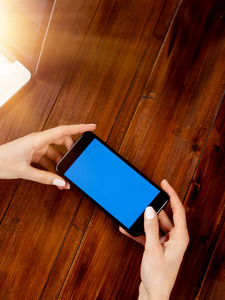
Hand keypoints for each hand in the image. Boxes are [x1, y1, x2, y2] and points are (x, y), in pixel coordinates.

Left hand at [0, 124, 95, 187]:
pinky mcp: (34, 154)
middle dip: (72, 151)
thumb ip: (44, 178)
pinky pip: (49, 159)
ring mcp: (37, 147)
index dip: (79, 128)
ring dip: (62, 164)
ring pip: (56, 153)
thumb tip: (61, 182)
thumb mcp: (24, 171)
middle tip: (78, 161)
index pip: (63, 131)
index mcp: (38, 139)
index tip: (92, 127)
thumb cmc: (2, 161)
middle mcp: (39, 141)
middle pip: (62, 141)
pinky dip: (54, 168)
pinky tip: (57, 178)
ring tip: (67, 176)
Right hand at [120, 180, 188, 299]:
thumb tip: (150, 210)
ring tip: (135, 213)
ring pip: (156, 224)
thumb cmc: (158, 276)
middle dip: (155, 207)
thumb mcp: (152, 249)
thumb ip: (150, 228)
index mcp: (180, 237)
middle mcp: (175, 238)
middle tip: (146, 197)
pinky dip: (140, 231)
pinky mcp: (157, 247)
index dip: (171, 194)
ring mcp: (166, 243)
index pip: (178, 210)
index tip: (164, 184)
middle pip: (166, 216)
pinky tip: (128, 228)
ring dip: (145, 220)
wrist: (153, 294)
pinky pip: (149, 234)